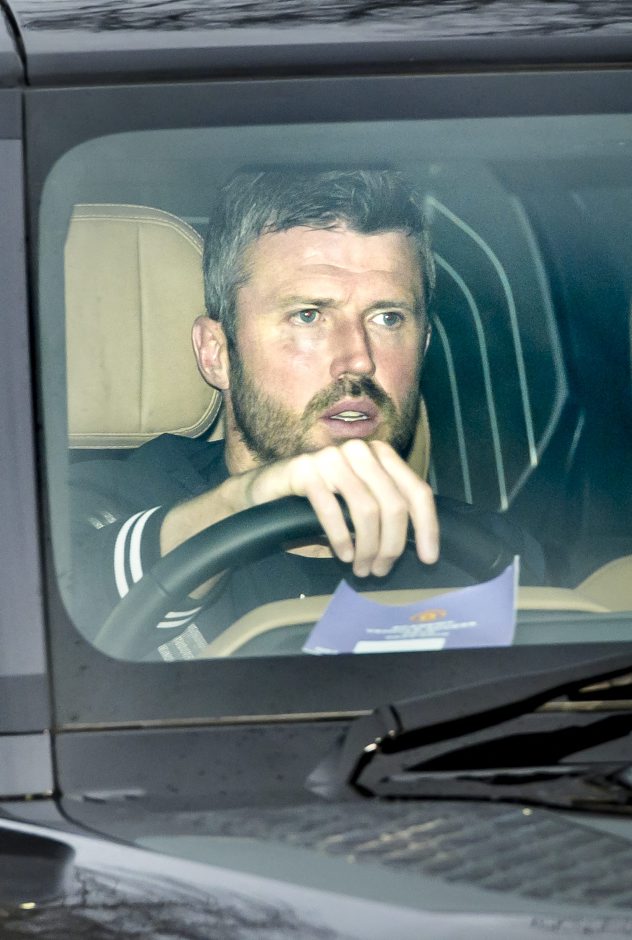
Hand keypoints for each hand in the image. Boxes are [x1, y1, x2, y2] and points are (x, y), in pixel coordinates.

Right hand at [247, 440, 438, 577]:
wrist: (264, 491)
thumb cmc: (317, 502)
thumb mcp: (358, 505)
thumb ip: (386, 513)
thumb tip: (418, 546)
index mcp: (380, 455)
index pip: (417, 491)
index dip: (427, 527)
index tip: (428, 559)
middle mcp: (359, 451)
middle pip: (394, 504)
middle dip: (392, 545)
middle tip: (380, 570)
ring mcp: (332, 457)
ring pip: (367, 509)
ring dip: (368, 547)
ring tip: (361, 568)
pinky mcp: (305, 469)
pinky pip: (332, 510)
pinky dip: (341, 538)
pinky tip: (342, 555)